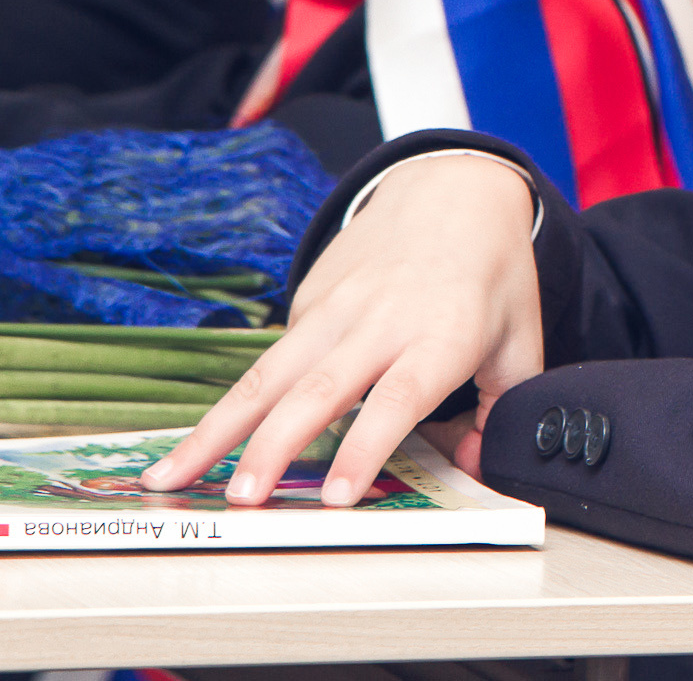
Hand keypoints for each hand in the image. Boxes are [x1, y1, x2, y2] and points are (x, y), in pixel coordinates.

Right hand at [141, 155, 541, 505]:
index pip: (398, 398)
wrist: (452, 190)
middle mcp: (380, 321)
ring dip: (217, 428)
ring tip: (169, 475)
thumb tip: (473, 465)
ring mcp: (335, 308)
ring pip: (268, 374)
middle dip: (271, 448)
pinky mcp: (308, 301)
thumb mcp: (522, 338)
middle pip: (317, 390)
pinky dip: (232, 403)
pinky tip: (200, 446)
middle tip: (238, 501)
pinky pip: (271, 359)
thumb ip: (502, 408)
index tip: (335, 497)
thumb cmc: (492, 274)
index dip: (366, 447)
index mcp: (441, 335)